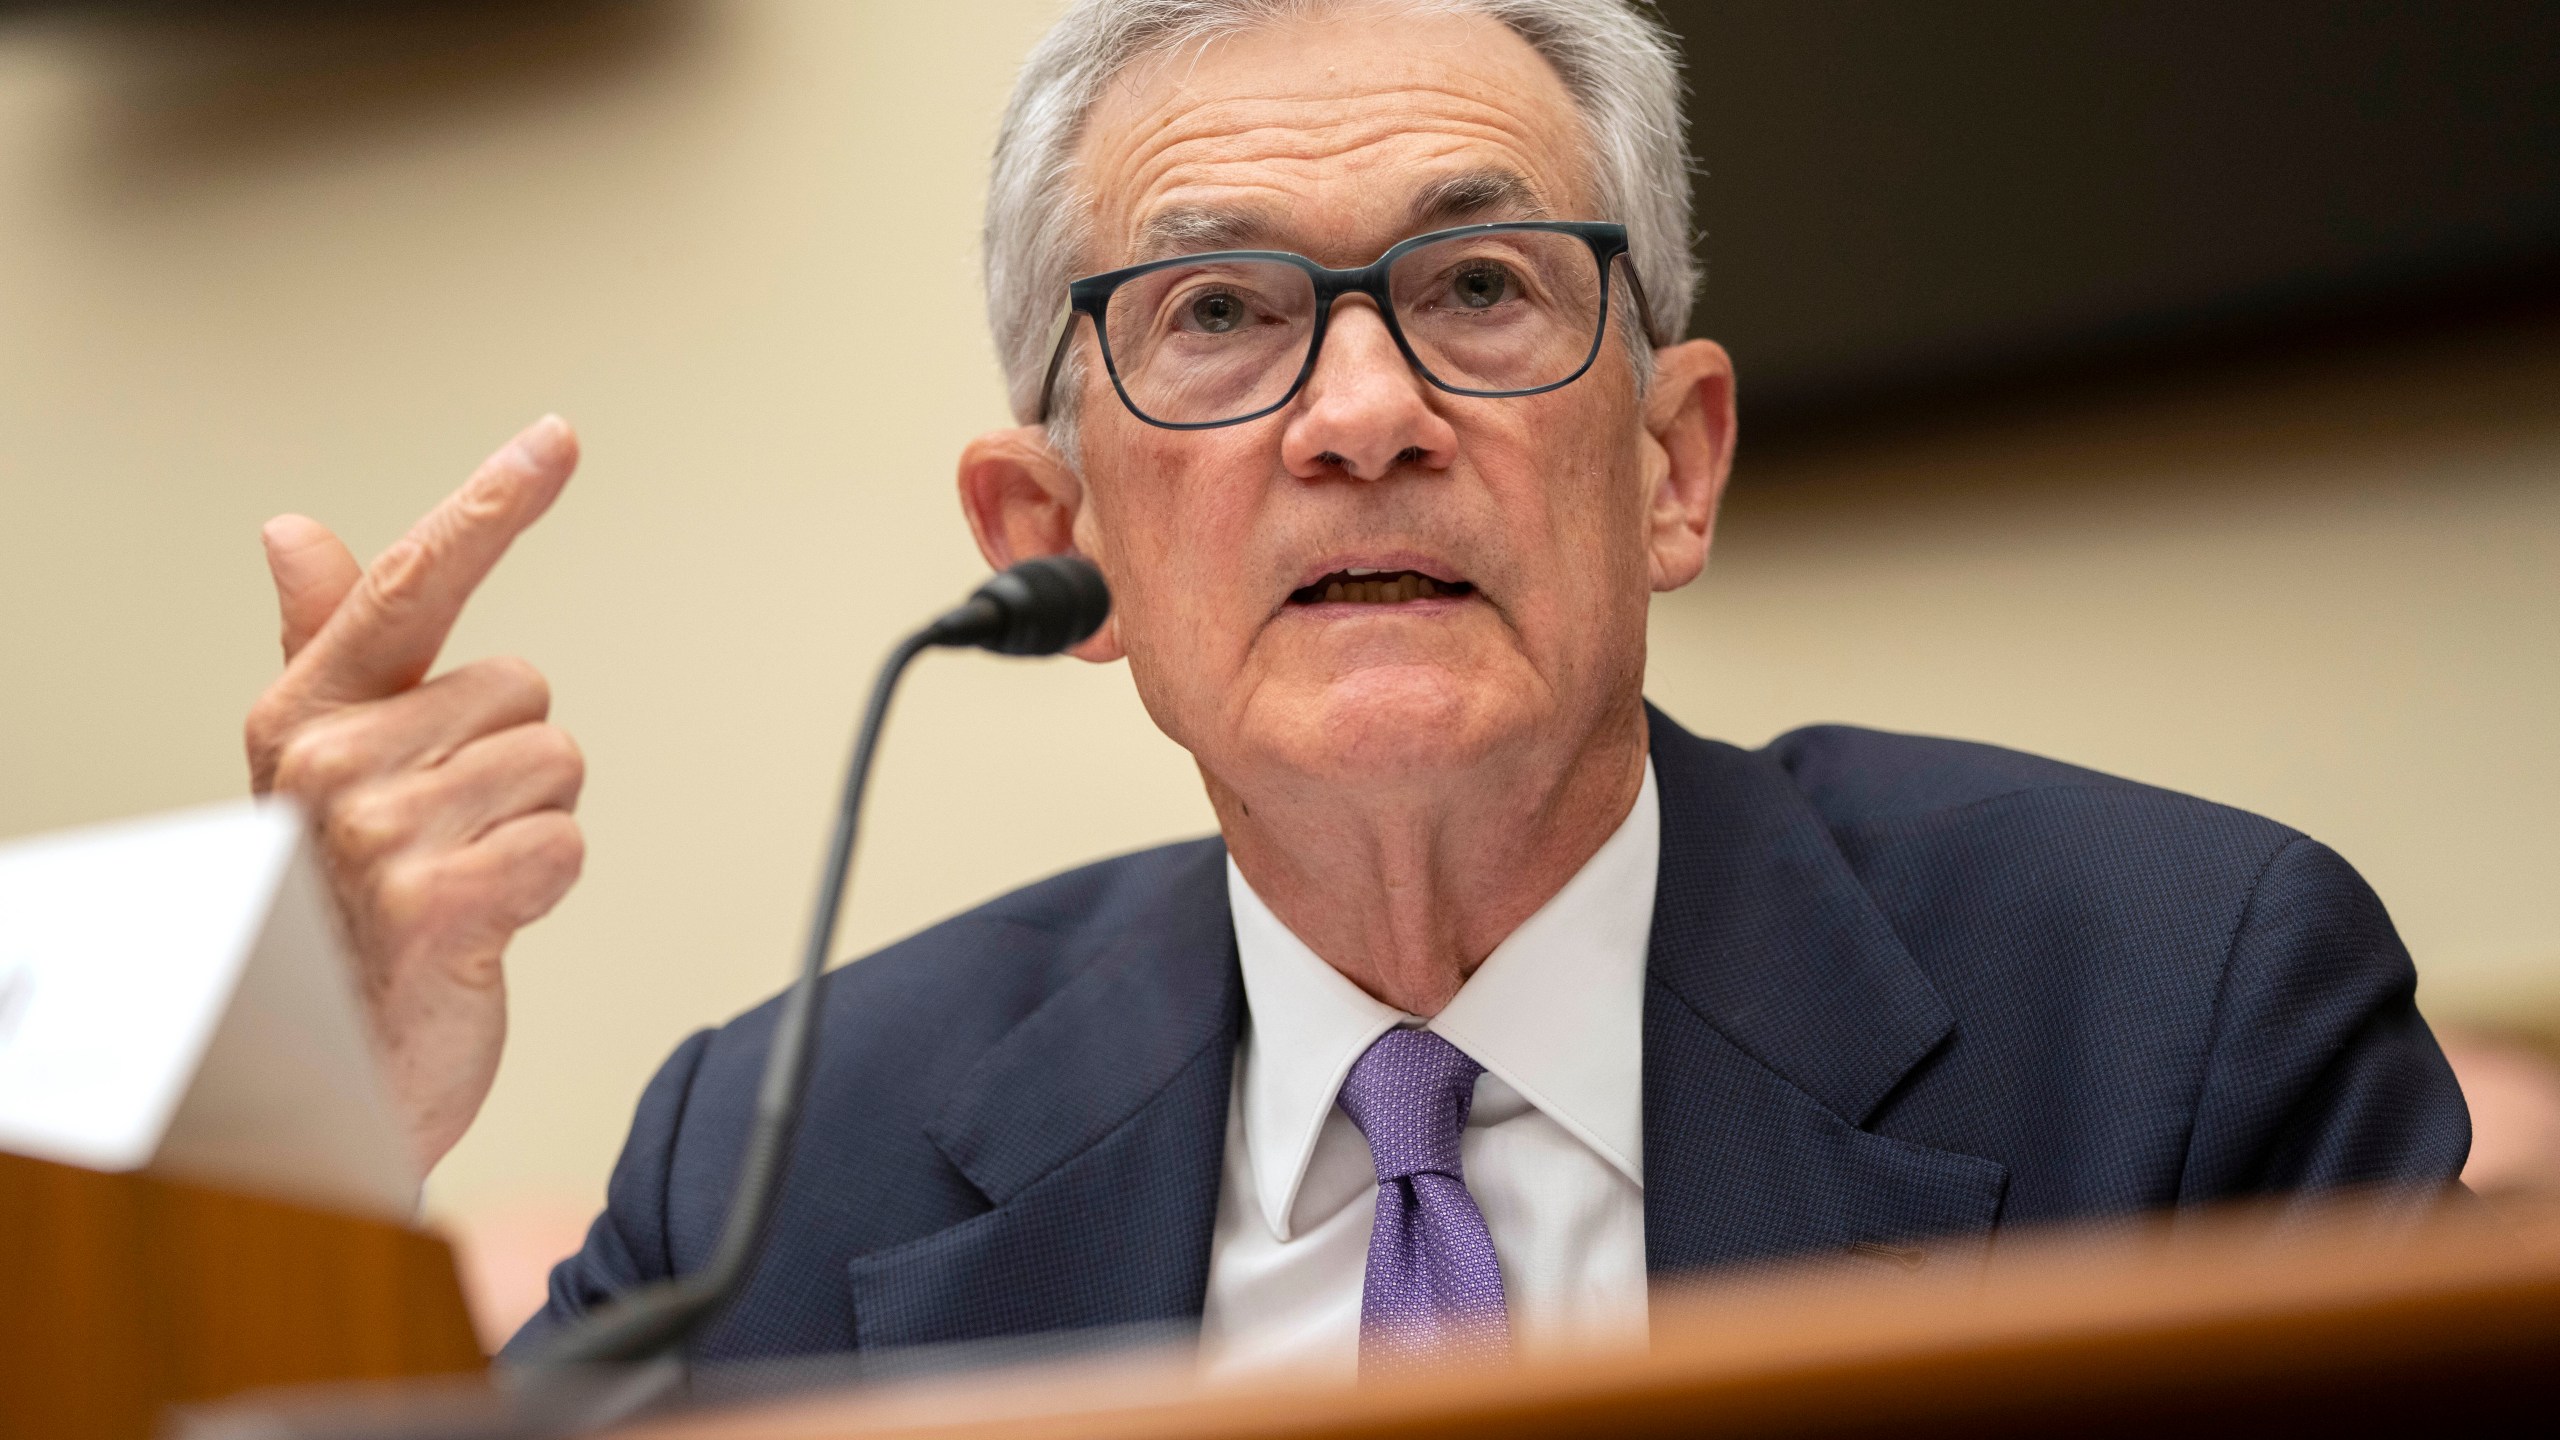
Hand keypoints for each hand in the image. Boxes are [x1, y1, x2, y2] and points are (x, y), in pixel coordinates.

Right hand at [244, 416, 584, 1174]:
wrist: (329, 1066)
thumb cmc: (336, 909)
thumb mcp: (325, 770)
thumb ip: (325, 645)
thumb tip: (293, 531)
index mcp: (306, 715)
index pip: (411, 582)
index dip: (490, 504)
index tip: (556, 436)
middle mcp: (331, 763)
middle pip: (525, 691)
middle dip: (514, 763)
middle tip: (449, 837)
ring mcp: (377, 833)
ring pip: (556, 764)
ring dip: (533, 826)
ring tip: (461, 879)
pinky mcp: (436, 903)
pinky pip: (565, 842)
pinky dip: (546, 883)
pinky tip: (483, 921)